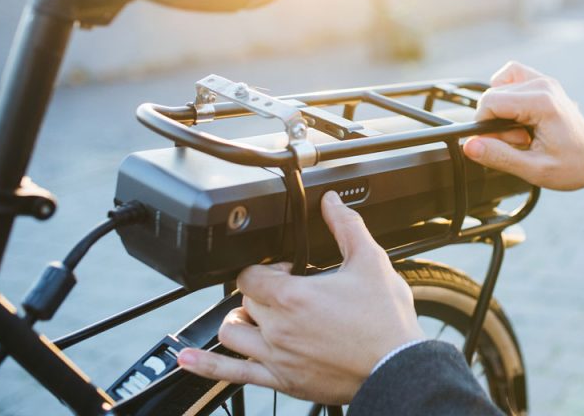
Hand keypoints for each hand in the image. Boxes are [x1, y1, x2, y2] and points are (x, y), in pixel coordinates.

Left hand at [176, 191, 424, 404]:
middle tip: (288, 293)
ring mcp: (276, 358)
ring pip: (231, 334)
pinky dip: (205, 366)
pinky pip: (231, 376)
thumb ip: (347, 226)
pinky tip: (187, 360)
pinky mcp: (281, 381)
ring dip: (239, 321)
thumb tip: (332, 202)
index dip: (266, 267)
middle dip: (260, 292)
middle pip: (243, 301)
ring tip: (257, 317)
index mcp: (293, 296)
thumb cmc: (385, 321)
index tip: (288, 270)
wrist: (397, 367)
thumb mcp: (370, 262)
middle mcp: (277, 328)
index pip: (251, 274)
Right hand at [464, 61, 583, 194]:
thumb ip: (499, 156)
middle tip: (522, 142)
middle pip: (493, 94)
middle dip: (496, 122)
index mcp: (542, 103)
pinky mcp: (543, 83)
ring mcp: (544, 81)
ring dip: (502, 109)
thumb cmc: (573, 166)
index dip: (485, 127)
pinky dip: (506, 95)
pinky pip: (510, 78)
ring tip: (522, 130)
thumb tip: (469, 145)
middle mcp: (543, 85)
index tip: (504, 145)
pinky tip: (516, 115)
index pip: (490, 102)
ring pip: (498, 85)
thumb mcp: (534, 170)